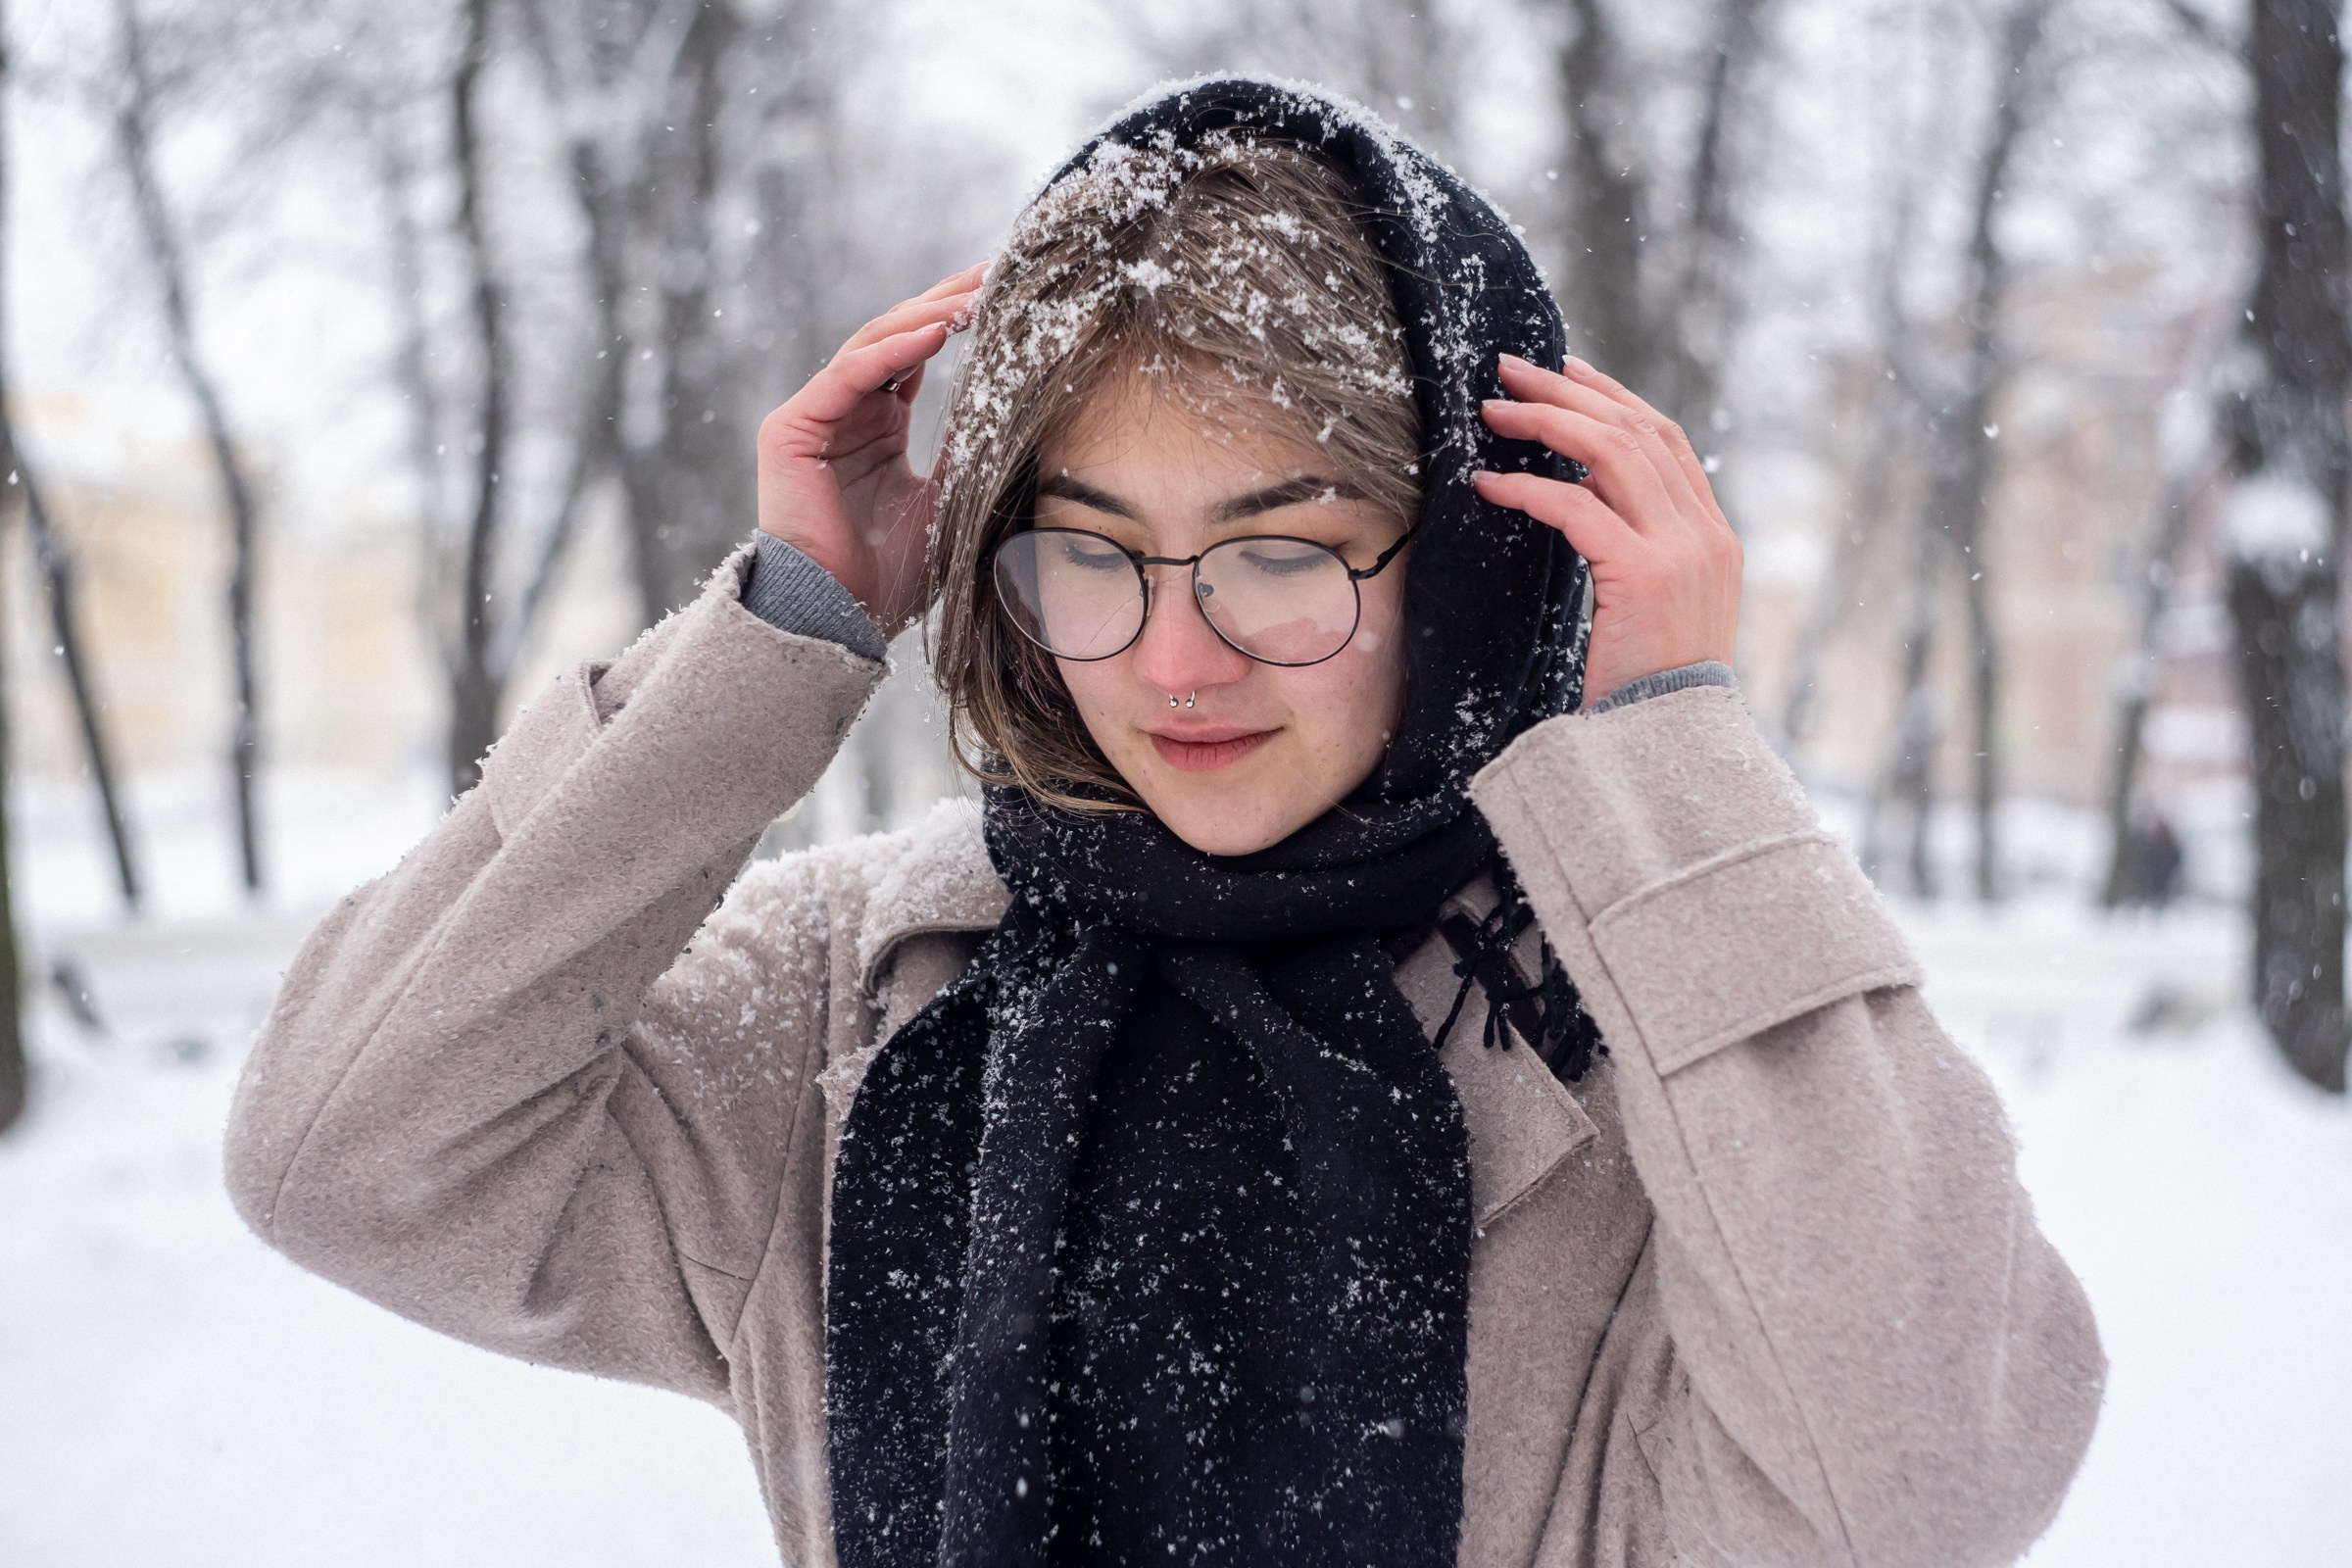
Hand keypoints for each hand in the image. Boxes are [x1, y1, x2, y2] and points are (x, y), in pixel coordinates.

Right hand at [755, 263, 985, 633]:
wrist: (839, 620)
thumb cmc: (891, 577)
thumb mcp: (949, 499)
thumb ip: (969, 448)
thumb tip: (1016, 402)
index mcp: (877, 429)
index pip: (917, 356)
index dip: (956, 322)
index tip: (1005, 295)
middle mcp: (845, 414)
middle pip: (897, 337)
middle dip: (946, 303)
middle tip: (994, 274)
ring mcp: (815, 418)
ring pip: (874, 345)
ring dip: (926, 315)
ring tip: (976, 295)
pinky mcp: (792, 428)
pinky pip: (849, 373)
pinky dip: (893, 350)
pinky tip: (939, 330)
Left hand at [1472, 354, 1741, 708]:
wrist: (1673, 746)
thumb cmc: (1651, 689)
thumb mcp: (1655, 609)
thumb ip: (1639, 551)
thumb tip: (1583, 503)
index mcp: (1713, 536)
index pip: (1665, 440)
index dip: (1613, 398)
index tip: (1566, 371)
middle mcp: (1706, 534)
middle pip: (1635, 432)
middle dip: (1569, 392)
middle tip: (1510, 371)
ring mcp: (1682, 551)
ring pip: (1611, 454)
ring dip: (1545, 423)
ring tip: (1492, 412)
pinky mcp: (1645, 575)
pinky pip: (1577, 508)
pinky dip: (1528, 489)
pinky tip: (1488, 485)